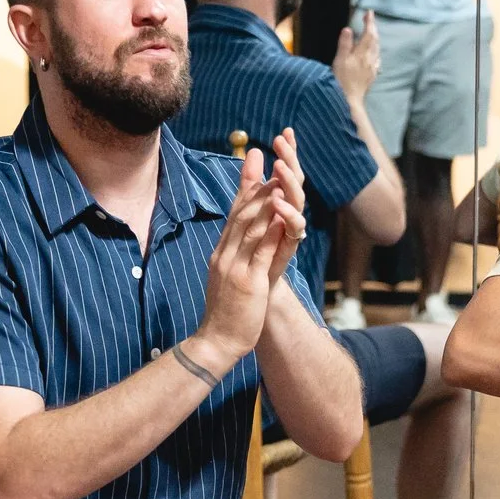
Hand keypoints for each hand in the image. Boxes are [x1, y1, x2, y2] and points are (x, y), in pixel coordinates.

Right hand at [195, 135, 309, 359]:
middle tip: (266, 157)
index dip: (245, 185)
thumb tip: (244, 238)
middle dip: (255, 183)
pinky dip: (273, 233)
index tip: (253, 161)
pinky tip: (283, 217)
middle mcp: (226, 255)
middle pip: (241, 212)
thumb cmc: (225, 314)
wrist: (215, 341)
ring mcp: (236, 267)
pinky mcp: (249, 282)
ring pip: (251, 227)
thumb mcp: (228, 279)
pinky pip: (262, 253)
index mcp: (222, 253)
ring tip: (278, 178)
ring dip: (266, 201)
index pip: (233, 213)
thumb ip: (235, 257)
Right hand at [332, 12, 379, 104]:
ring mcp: (372, 68)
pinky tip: (374, 53)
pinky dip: (375, 51)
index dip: (369, 22)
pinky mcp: (371, 75)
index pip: (368, 34)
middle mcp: (370, 59)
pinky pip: (376, 59)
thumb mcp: (340, 61)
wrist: (350, 100)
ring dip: (375, 38)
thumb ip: (344, 44)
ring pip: (377, 49)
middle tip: (370, 19)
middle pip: (375, 40)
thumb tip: (348, 29)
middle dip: (373, 28)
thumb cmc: (342, 81)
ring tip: (372, 32)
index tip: (369, 12)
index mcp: (362, 53)